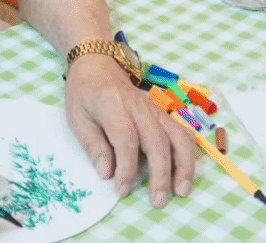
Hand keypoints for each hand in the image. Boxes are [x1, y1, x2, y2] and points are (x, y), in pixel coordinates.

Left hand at [63, 55, 194, 206]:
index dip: (127, 168)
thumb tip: (107, 173)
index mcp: (112, 105)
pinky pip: (182, 132)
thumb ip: (93, 145)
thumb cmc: (84, 93)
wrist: (98, 65)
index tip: (122, 190)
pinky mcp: (162, 114)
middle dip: (160, 174)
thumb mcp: (77, 118)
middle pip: (157, 141)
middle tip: (158, 201)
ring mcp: (155, 110)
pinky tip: (187, 172)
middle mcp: (139, 107)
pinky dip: (189, 153)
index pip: (126, 139)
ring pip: (178, 136)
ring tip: (182, 190)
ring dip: (183, 165)